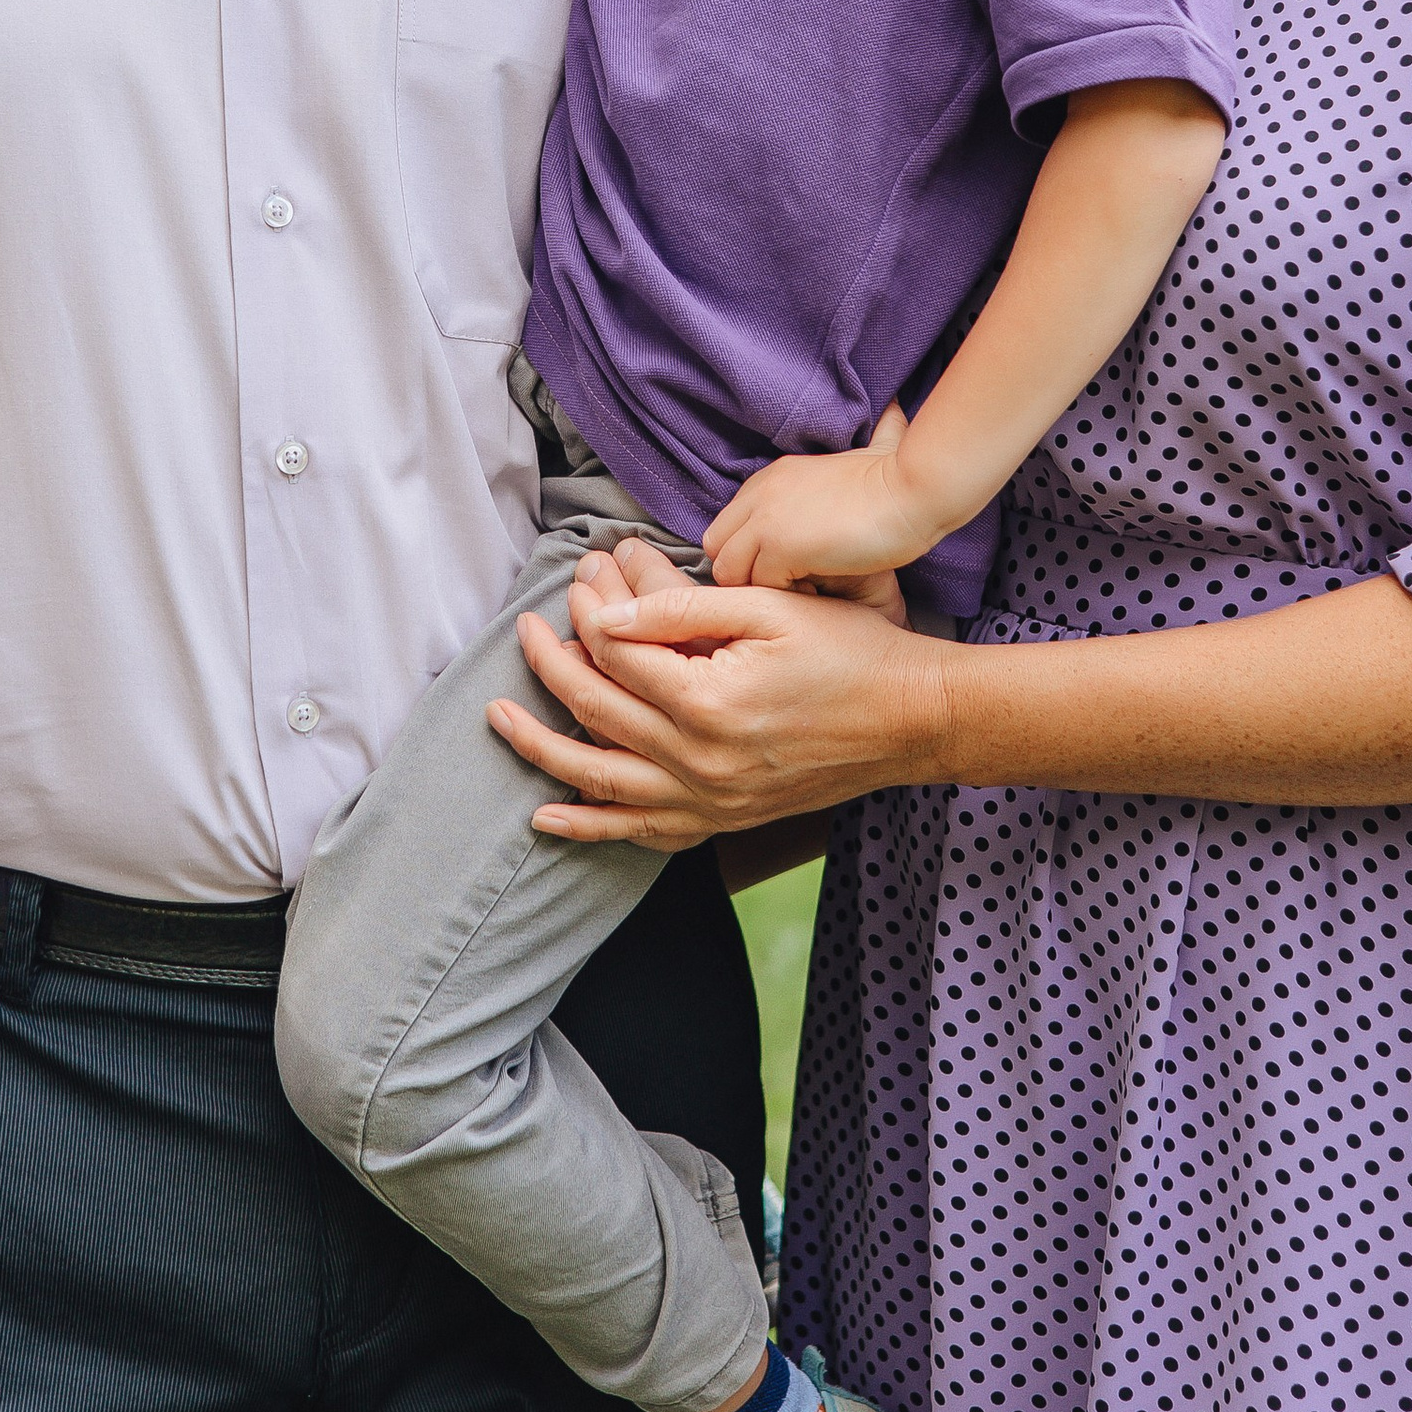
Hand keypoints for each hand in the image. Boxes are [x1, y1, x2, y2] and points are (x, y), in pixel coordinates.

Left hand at [487, 536, 952, 852]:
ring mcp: (709, 800)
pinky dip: (591, 826)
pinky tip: (550, 816)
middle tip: (524, 633)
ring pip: (601, 780)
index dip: (589, 612)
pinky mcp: (721, 820)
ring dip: (543, 750)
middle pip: (596, 711)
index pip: (617, 652)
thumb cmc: (849, 653)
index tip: (581, 579)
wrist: (912, 721)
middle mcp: (700, 762)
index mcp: (709, 702)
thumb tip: (607, 608)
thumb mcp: (769, 608)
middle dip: (551, 666)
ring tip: (500, 721)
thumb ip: (682, 607)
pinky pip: (641, 831)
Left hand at [706, 408, 931, 597]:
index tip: (787, 563)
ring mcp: (765, 519)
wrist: (914, 490)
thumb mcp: (869, 450)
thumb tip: (894, 408)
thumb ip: (866, 438)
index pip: (729, 524)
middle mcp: (760, 494)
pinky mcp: (779, 545)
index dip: (750, 551)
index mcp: (771, 477)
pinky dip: (785, 596)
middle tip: (786, 581)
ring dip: (761, 587)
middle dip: (745, 571)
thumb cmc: (899, 477)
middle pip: (717, 547)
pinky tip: (816, 588)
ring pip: (728, 571)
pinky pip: (760, 586)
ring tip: (802, 586)